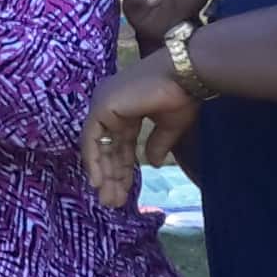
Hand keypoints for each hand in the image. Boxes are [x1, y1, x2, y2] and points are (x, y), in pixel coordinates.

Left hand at [84, 55, 199, 205]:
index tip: (124, 190)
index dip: (121, 168)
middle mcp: (108, 106)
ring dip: (103, 175)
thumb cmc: (182, 94)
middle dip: (111, 177)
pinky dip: (94, 162)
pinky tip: (99, 182)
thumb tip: (153, 163)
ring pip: (97, 147)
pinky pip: (91, 140)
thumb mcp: (170, 125)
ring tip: (108, 200)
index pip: (118, 144)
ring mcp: (102, 105)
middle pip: (106, 148)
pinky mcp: (101, 108)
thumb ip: (158, 144)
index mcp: (124, 108)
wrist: (186, 74)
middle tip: (112, 202)